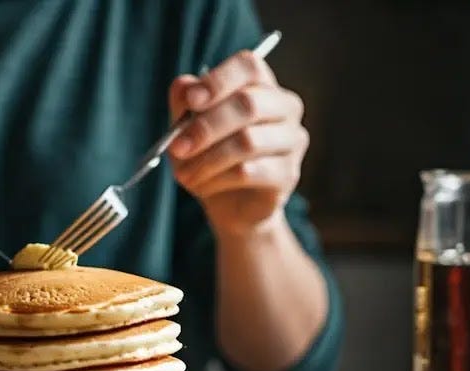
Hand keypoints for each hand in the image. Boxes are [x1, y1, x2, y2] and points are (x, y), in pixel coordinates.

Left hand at [167, 51, 307, 236]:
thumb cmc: (208, 157)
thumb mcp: (186, 128)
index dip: (218, 80)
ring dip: (207, 159)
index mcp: (260, 85)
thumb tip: (184, 85)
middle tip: (177, 148)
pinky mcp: (288, 174)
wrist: (228, 206)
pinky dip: (217, 179)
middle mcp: (285, 106)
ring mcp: (292, 140)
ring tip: (184, 175)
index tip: (191, 101)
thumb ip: (184, 104)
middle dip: (205, 127)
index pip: (249, 66)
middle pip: (248, 104)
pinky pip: (249, 171)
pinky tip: (202, 186)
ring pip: (248, 141)